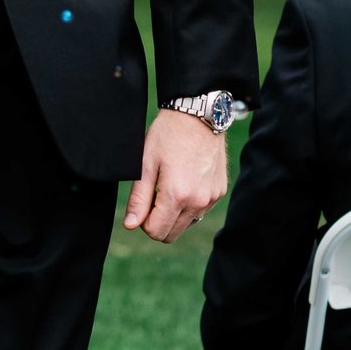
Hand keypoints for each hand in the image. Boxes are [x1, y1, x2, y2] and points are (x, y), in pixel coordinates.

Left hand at [125, 108, 226, 242]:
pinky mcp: (219, 192)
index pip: (156, 232)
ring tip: (168, 185)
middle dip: (157, 221)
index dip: (143, 222)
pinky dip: (189, 204)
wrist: (198, 115)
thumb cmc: (167, 136)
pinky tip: (184, 181)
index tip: (142, 202)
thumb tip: (130, 225)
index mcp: (177, 195)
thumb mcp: (145, 164)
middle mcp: (198, 201)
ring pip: (186, 224)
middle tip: (152, 194)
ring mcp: (212, 198)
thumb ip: (138, 198)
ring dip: (174, 213)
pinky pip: (200, 210)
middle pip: (172, 234)